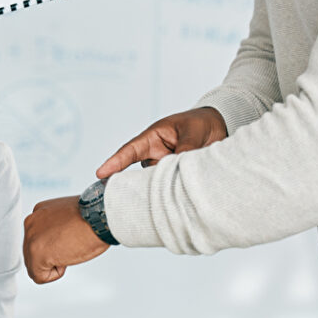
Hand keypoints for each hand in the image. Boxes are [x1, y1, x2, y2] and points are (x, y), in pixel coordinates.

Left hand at [23, 196, 109, 283]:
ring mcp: (31, 239)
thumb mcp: (68, 217)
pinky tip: (67, 259)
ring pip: (34, 265)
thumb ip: (56, 228)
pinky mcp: (36, 254)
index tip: (70, 239)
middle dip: (51, 256)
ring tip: (70, 250)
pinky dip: (55, 274)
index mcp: (39, 214)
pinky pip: (39, 276)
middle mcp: (31, 223)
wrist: (99, 218)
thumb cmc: (93, 217)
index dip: (55, 246)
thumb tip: (56, 242)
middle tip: (71, 246)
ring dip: (53, 264)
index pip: (36, 239)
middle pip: (32, 253)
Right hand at [96, 107, 226, 177]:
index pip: (130, 151)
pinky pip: (169, 186)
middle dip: (141, 184)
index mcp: (153, 138)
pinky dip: (174, 190)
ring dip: (164, 186)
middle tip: (149, 190)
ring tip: (178, 185)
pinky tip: (182, 193)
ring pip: (156, 182)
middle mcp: (154, 155)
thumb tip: (177, 167)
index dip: (114, 162)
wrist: (218, 127)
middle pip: (140, 173)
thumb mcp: (193, 132)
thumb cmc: (200, 123)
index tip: (100, 173)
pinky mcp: (173, 177)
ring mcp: (163, 167)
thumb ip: (185, 149)